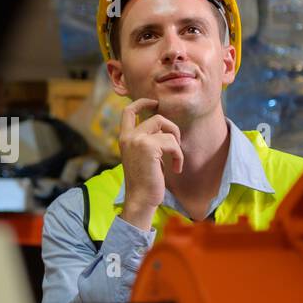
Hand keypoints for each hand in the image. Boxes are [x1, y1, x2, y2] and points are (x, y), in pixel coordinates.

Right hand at [118, 98, 182, 229]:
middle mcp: (128, 137)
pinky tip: (176, 168)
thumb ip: (149, 140)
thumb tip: (164, 128)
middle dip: (172, 128)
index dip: (142, 102)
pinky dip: (178, 155)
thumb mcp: (144, 156)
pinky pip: (172, 142)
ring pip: (166, 128)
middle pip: (156, 117)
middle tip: (176, 145)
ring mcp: (137, 140)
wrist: (141, 200)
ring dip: (176, 144)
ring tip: (176, 161)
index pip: (128, 111)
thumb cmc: (145, 181)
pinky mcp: (148, 147)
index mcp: (124, 138)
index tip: (155, 103)